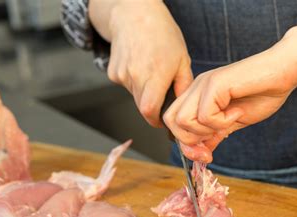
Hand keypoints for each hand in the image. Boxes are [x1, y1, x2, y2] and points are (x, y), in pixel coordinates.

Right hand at [91, 0, 191, 126]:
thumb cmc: (161, 34)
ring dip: (143, 92)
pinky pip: (126, 87)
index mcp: (156, 74)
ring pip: (134, 96)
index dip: (156, 121)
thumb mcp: (182, 59)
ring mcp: (122, 75)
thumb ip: (183, 86)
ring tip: (150, 72)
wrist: (135, 16)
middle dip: (153, 106)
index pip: (149, 111)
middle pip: (142, 106)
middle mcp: (136, 76)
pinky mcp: (113, 73)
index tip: (162, 121)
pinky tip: (139, 66)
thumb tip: (183, 107)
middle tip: (161, 93)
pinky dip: (133, 83)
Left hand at [163, 45, 296, 161]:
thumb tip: (201, 153)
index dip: (186, 143)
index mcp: (197, 95)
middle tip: (215, 138)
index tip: (207, 154)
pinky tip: (237, 111)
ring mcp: (204, 84)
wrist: (284, 72)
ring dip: (206, 130)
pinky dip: (222, 121)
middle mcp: (196, 88)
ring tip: (229, 120)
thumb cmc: (262, 92)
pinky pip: (204, 115)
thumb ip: (215, 135)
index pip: (173, 122)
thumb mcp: (233, 122)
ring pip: (183, 120)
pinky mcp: (215, 83)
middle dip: (191, 140)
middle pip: (171, 121)